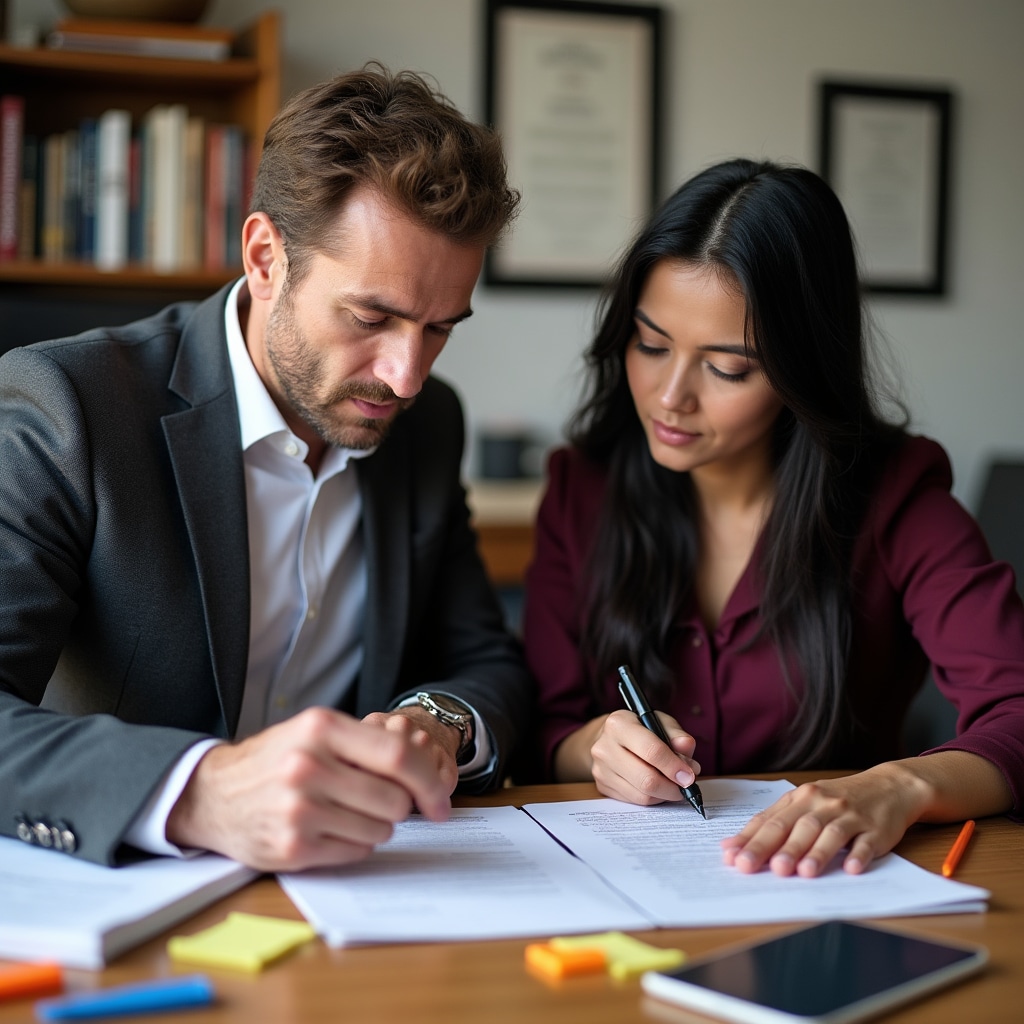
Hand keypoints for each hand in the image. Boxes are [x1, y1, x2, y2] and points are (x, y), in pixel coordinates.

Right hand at [166, 706, 453, 871]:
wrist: (213, 793)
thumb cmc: (277, 759)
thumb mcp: (316, 732)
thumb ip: (366, 745)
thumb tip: (424, 773)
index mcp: (321, 728)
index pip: (398, 755)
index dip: (429, 781)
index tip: (440, 800)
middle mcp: (309, 767)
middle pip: (395, 799)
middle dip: (398, 805)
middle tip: (377, 799)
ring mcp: (299, 809)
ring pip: (381, 829)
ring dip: (375, 824)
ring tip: (343, 810)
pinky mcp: (293, 847)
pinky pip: (356, 850)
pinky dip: (353, 842)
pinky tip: (327, 828)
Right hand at [560, 710, 699, 804]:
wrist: (609, 738)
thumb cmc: (639, 728)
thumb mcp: (659, 722)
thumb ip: (677, 736)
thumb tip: (689, 760)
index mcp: (619, 724)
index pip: (651, 750)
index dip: (674, 766)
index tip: (689, 776)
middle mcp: (604, 747)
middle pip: (646, 779)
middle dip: (672, 787)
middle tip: (686, 786)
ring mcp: (600, 769)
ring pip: (641, 795)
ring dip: (664, 795)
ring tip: (673, 785)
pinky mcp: (602, 786)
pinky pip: (635, 801)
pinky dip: (652, 798)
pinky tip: (657, 787)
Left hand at [720, 765, 928, 876]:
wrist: (888, 786)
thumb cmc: (838, 800)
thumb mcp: (806, 803)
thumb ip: (773, 822)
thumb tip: (732, 845)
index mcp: (801, 798)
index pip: (770, 820)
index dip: (750, 839)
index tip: (732, 857)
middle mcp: (822, 804)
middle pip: (795, 826)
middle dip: (773, 847)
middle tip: (754, 866)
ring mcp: (850, 815)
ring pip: (828, 833)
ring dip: (814, 853)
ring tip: (801, 872)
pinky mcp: (876, 829)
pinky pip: (866, 842)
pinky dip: (858, 855)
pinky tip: (849, 868)